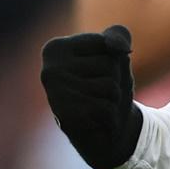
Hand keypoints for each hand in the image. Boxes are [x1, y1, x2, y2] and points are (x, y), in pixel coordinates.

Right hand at [40, 24, 143, 168]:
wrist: (101, 133)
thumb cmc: (106, 85)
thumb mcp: (116, 53)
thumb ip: (119, 36)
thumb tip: (120, 48)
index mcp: (55, 48)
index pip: (107, 42)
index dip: (114, 57)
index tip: (99, 71)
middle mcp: (49, 70)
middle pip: (110, 64)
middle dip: (116, 79)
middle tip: (100, 93)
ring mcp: (56, 95)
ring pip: (111, 86)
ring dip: (115, 99)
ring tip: (99, 105)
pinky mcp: (66, 118)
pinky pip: (108, 108)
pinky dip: (112, 116)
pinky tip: (97, 121)